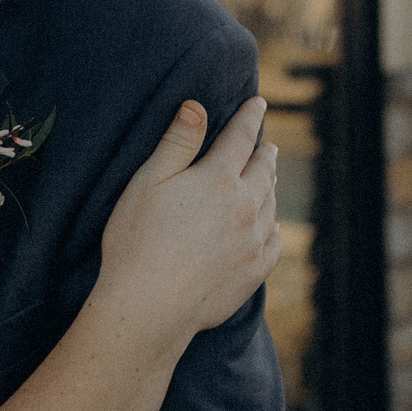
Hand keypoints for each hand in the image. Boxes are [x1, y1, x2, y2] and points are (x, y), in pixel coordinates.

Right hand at [96, 97, 279, 345]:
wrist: (149, 307)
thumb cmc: (137, 242)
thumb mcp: (148, 182)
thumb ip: (176, 142)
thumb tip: (197, 106)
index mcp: (217, 179)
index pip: (240, 137)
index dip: (249, 116)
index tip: (258, 103)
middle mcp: (245, 206)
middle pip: (263, 169)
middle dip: (264, 152)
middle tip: (265, 145)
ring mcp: (253, 241)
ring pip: (270, 202)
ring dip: (269, 185)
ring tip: (267, 178)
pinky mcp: (254, 271)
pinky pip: (274, 241)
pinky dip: (273, 225)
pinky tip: (269, 225)